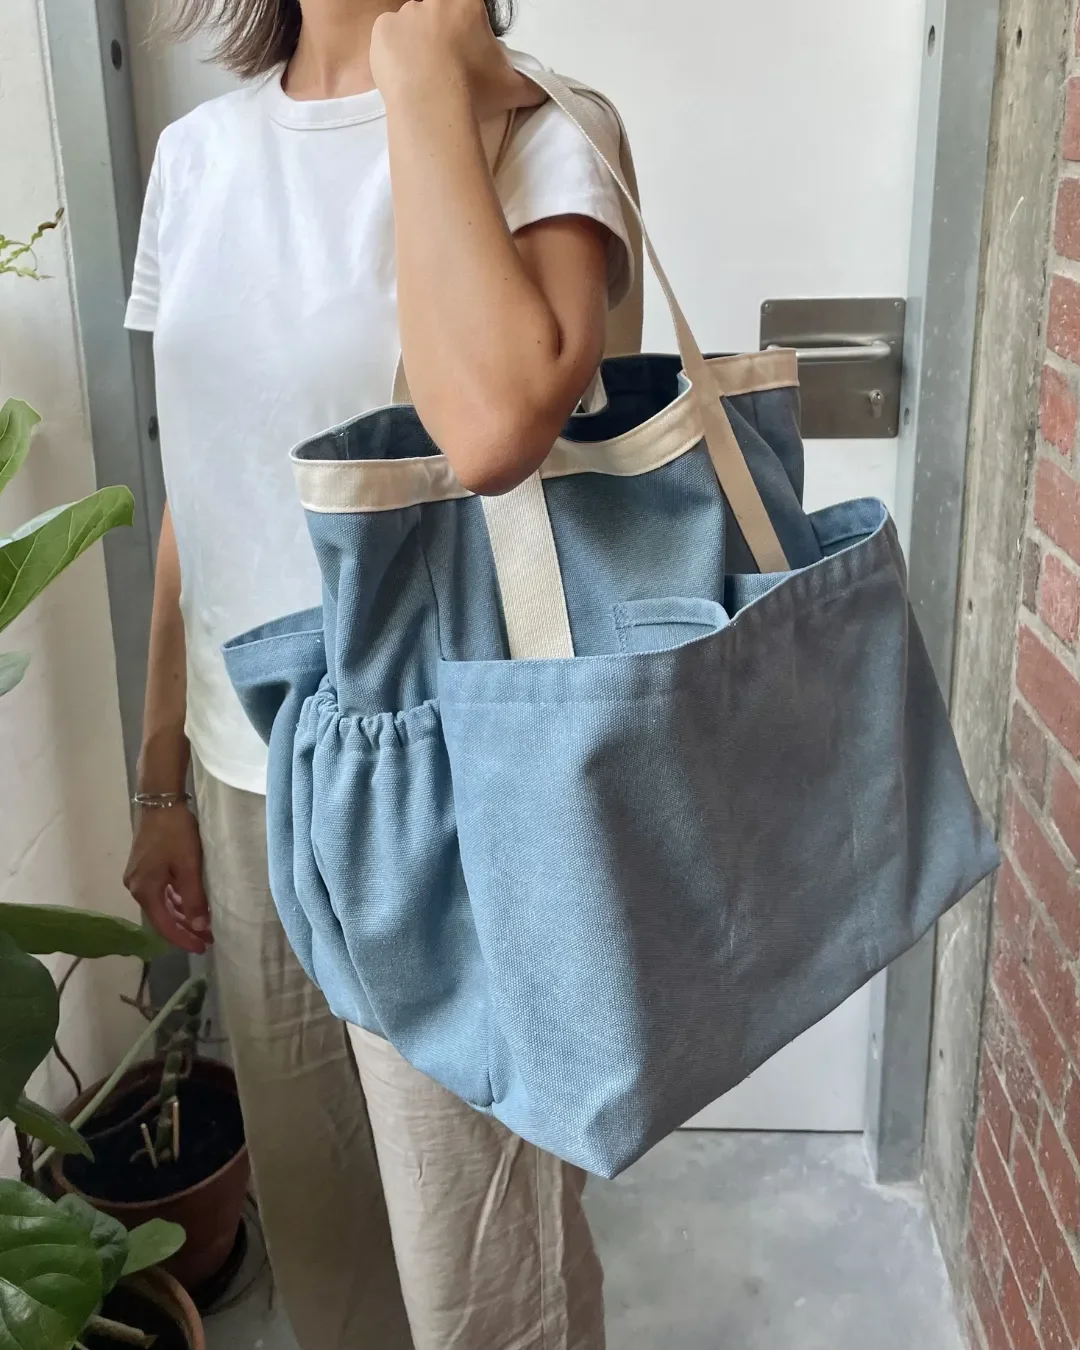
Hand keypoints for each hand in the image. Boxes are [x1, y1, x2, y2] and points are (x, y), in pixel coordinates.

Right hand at [123, 806, 211, 954]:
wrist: (160, 800)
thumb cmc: (174, 833)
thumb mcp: (188, 867)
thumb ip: (193, 899)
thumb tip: (198, 928)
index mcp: (144, 891)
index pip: (164, 926)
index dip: (183, 939)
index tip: (202, 948)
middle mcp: (137, 887)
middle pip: (161, 917)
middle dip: (185, 929)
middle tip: (208, 939)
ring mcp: (139, 876)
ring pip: (162, 904)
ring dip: (182, 915)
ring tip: (204, 924)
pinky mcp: (145, 866)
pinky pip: (162, 891)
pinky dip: (176, 900)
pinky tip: (192, 904)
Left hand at [371, 0, 545, 121]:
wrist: (431, 104)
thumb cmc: (473, 91)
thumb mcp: (511, 88)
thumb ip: (529, 84)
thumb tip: (543, 91)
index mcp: (467, 4)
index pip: (467, 6)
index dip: (466, 26)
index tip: (465, 46)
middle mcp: (435, 1)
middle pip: (439, 13)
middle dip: (442, 36)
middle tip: (446, 67)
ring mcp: (406, 13)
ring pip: (412, 25)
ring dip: (417, 45)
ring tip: (424, 76)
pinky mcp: (383, 28)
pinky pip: (388, 36)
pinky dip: (393, 53)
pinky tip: (404, 74)